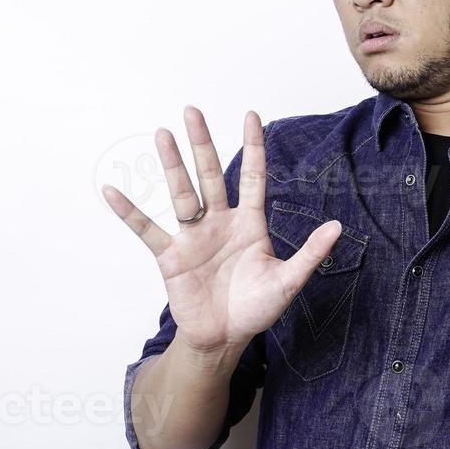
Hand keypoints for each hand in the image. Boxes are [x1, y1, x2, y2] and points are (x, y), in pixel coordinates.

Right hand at [101, 106, 341, 354]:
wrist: (225, 338)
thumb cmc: (257, 308)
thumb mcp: (288, 281)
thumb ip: (311, 253)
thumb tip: (338, 227)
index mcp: (249, 224)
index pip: (253, 177)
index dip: (253, 147)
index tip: (251, 115)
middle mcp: (220, 222)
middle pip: (211, 175)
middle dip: (202, 144)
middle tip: (192, 110)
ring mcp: (193, 236)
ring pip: (182, 193)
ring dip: (172, 164)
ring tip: (163, 133)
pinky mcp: (171, 256)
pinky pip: (147, 230)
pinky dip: (129, 212)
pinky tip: (112, 192)